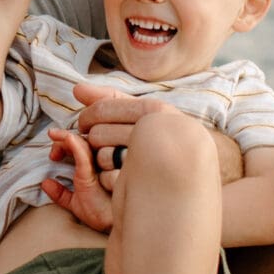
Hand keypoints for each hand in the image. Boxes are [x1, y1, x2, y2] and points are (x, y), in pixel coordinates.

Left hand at [40, 127, 116, 231]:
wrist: (112, 226)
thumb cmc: (101, 214)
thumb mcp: (76, 203)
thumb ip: (61, 194)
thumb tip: (45, 183)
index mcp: (94, 168)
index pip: (81, 146)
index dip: (64, 144)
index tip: (52, 155)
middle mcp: (100, 163)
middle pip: (83, 141)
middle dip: (63, 140)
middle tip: (52, 152)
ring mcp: (101, 166)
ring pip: (85, 143)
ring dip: (67, 139)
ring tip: (55, 138)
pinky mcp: (95, 173)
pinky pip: (85, 156)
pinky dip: (76, 145)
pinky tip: (68, 138)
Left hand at [72, 84, 239, 179]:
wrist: (196, 174)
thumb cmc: (165, 138)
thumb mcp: (145, 114)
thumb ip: (111, 99)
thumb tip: (76, 90)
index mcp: (155, 111)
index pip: (103, 109)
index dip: (87, 118)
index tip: (85, 124)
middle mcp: (156, 131)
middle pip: (98, 134)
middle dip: (94, 142)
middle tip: (105, 145)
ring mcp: (153, 158)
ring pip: (101, 158)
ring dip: (102, 163)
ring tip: (119, 162)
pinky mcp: (147, 184)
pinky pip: (109, 180)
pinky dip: (109, 182)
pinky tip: (123, 179)